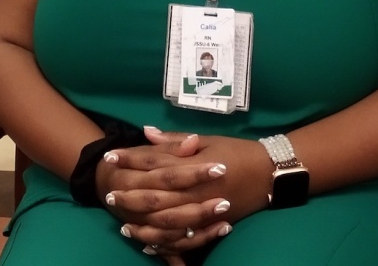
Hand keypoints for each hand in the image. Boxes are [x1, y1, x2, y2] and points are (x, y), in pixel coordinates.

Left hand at [104, 128, 272, 254]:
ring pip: (164, 222)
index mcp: (191, 165)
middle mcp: (193, 189)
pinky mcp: (210, 225)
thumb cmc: (238, 151)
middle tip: (108, 194)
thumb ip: (175, 140)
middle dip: (129, 193)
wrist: (269, 173)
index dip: (130, 159)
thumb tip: (146, 132)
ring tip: (122, 223)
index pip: (153, 162)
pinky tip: (147, 244)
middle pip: (153, 194)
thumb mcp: (209, 140)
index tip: (110, 157)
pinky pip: (183, 239)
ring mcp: (201, 210)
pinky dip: (163, 244)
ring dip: (141, 223)